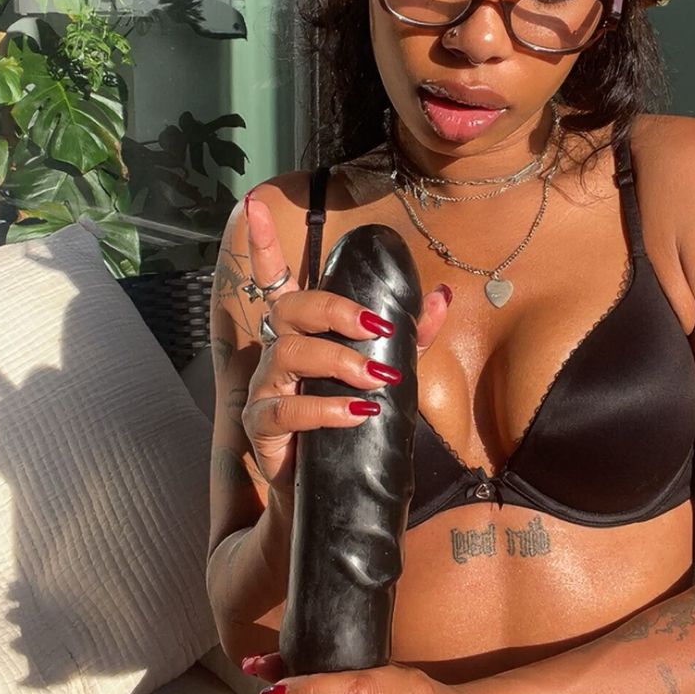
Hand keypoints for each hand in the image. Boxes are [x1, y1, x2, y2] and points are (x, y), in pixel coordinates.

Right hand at [242, 192, 450, 496]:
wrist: (323, 489)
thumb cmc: (347, 419)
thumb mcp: (386, 371)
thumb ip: (412, 335)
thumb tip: (442, 296)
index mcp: (301, 332)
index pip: (275, 279)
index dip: (260, 243)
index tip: (252, 203)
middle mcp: (276, 351)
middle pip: (290, 308)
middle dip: (333, 310)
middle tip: (377, 327)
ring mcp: (265, 387)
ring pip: (287, 354)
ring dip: (337, 361)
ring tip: (376, 380)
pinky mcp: (262, 426)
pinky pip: (285, 409)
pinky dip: (324, 408)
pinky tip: (356, 412)